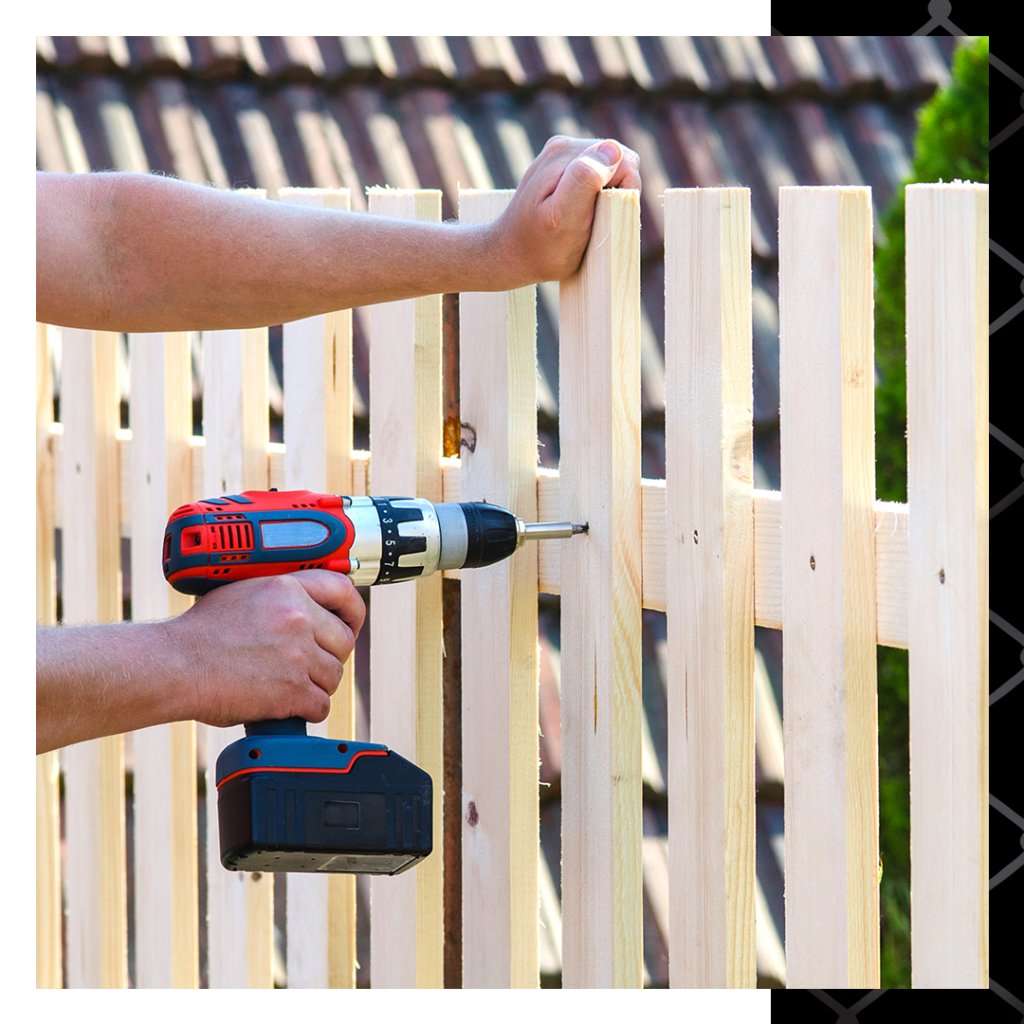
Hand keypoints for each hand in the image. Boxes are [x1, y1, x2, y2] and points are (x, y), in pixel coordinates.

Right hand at [169, 570, 365, 727]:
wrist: (173, 665)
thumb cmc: (199, 634)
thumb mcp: (243, 593)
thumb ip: (281, 597)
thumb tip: (309, 608)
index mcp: (287, 588)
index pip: (343, 592)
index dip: (353, 612)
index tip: (350, 624)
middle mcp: (298, 618)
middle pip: (344, 641)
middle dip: (329, 656)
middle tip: (308, 665)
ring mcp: (297, 655)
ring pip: (333, 676)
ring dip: (315, 685)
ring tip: (287, 685)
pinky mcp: (292, 690)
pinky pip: (321, 705)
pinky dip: (306, 710)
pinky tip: (286, 706)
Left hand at [491, 136, 640, 285]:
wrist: (509, 255)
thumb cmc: (540, 247)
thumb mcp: (564, 218)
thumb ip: (585, 180)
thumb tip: (612, 150)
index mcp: (568, 153)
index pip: (624, 161)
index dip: (623, 192)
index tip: (602, 218)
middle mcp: (566, 145)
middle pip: (619, 162)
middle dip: (615, 194)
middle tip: (592, 223)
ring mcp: (563, 155)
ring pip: (611, 170)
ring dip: (606, 197)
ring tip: (584, 222)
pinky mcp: (563, 168)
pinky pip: (597, 176)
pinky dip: (596, 198)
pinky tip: (578, 216)